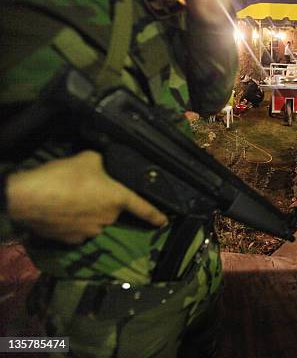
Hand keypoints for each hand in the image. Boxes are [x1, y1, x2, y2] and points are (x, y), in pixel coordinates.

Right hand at [6, 151, 167, 243]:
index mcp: (118, 198)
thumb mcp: (88, 159)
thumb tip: (102, 165)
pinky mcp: (73, 241)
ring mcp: (91, 232)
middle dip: (102, 202)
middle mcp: (109, 218)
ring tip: (68, 200)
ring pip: (95, 221)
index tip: (164, 222)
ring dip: (87, 213)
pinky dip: (73, 223)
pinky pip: (78, 231)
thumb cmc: (64, 176)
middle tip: (85, 190)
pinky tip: (60, 212)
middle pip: (112, 210)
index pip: (143, 208)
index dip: (155, 215)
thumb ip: (102, 163)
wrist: (29, 198)